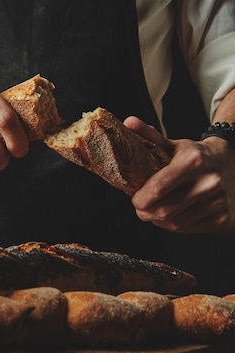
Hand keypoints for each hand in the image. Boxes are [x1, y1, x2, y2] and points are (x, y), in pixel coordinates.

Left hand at [124, 116, 234, 236]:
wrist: (233, 165)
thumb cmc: (198, 156)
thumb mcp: (176, 145)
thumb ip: (150, 136)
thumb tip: (128, 123)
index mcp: (192, 161)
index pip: (157, 188)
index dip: (140, 198)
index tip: (134, 198)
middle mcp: (207, 182)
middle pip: (164, 211)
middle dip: (145, 213)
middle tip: (140, 207)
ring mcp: (217, 202)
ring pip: (175, 223)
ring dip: (158, 221)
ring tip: (155, 210)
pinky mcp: (223, 218)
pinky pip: (189, 229)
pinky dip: (174, 226)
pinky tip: (172, 215)